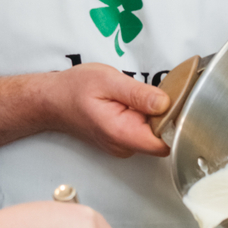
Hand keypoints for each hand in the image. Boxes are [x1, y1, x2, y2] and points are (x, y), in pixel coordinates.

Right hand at [45, 63, 169, 157]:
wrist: (51, 100)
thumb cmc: (74, 89)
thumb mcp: (107, 81)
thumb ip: (138, 93)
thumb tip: (166, 103)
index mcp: (122, 133)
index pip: (165, 142)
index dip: (175, 122)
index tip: (174, 101)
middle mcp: (124, 146)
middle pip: (163, 137)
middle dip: (165, 115)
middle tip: (152, 91)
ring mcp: (122, 146)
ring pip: (154, 134)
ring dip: (153, 115)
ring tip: (134, 96)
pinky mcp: (121, 141)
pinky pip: (143, 131)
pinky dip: (143, 116)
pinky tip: (130, 102)